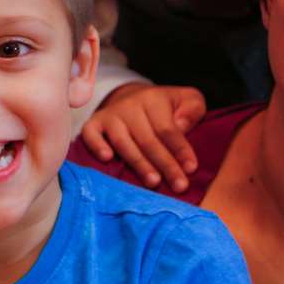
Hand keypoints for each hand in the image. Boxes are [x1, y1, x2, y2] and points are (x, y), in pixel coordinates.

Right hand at [79, 82, 205, 192]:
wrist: (131, 98)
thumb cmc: (164, 106)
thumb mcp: (186, 100)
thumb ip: (192, 110)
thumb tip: (181, 125)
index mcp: (153, 99)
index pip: (167, 129)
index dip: (180, 150)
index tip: (191, 169)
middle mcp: (129, 105)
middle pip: (147, 139)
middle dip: (165, 164)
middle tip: (179, 186)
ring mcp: (110, 115)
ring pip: (123, 142)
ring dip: (139, 163)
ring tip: (153, 182)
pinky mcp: (94, 123)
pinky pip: (91, 134)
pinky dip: (97, 146)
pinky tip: (107, 158)